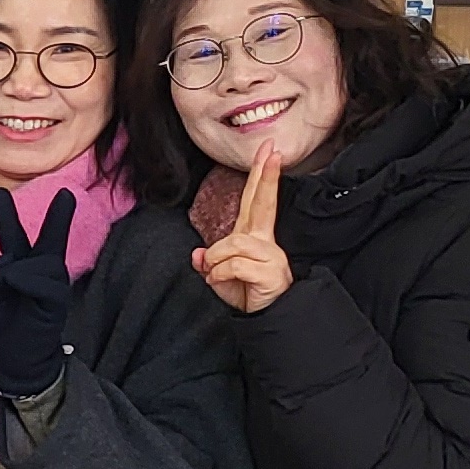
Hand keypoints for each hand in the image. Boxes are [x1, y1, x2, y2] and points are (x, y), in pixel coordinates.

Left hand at [0, 188, 78, 399]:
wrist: (14, 360)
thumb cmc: (1, 329)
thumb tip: (9, 260)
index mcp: (17, 270)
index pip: (12, 237)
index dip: (5, 215)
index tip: (0, 193)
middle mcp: (38, 273)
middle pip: (48, 239)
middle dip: (58, 217)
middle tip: (67, 194)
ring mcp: (51, 284)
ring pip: (35, 261)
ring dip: (15, 272)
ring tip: (7, 289)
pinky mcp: (58, 297)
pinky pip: (39, 279)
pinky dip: (22, 282)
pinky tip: (17, 291)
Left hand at [192, 144, 291, 311]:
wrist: (268, 318)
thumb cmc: (247, 294)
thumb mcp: (220, 277)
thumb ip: (209, 263)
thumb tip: (198, 254)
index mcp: (254, 236)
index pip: (256, 200)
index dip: (262, 176)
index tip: (270, 152)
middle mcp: (263, 241)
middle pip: (261, 203)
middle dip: (264, 176)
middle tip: (271, 150)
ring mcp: (269, 254)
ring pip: (230, 244)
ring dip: (216, 263)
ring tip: (219, 277)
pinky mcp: (268, 270)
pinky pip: (230, 264)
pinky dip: (219, 275)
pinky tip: (224, 283)